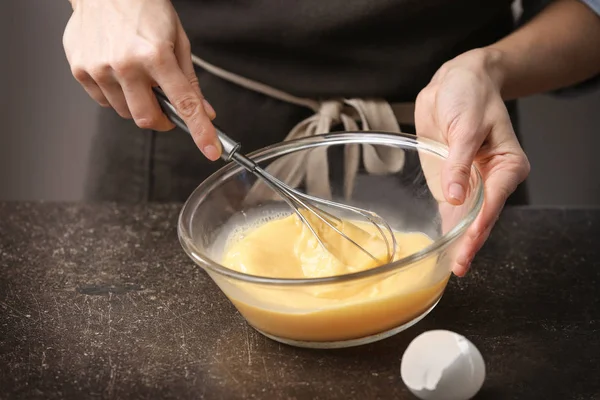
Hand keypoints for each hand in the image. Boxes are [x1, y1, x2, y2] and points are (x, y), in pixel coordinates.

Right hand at [63, 0, 220, 159]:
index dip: (201, 131)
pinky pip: (104, 100)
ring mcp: (100, 68)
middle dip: (161, 120)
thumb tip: (206, 111)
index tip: (211, 150)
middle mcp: (126, 64)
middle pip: (147, 119)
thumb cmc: (144, 7)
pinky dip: (116, 94)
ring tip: (138, 75)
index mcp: (156, 55)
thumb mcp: (178, 40)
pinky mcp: (80, 69)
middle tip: (166, 107)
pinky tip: (118, 70)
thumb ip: (190, 80)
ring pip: (125, 112)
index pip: (184, 104)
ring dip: (137, 103)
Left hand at [415, 48, 530, 276]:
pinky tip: (441, 246)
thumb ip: (459, 162)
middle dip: (471, 241)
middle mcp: (492, 179)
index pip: (493, 200)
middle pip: (482, 216)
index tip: (469, 243)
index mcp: (507, 165)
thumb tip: (455, 196)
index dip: (480, 224)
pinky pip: (450, 208)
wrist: (455, 82)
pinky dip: (446, 227)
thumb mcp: (464, 126)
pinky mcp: (452, 182)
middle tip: (458, 266)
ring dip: (458, 240)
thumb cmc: (469, 96)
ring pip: (467, 218)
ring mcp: (471, 183)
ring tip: (450, 265)